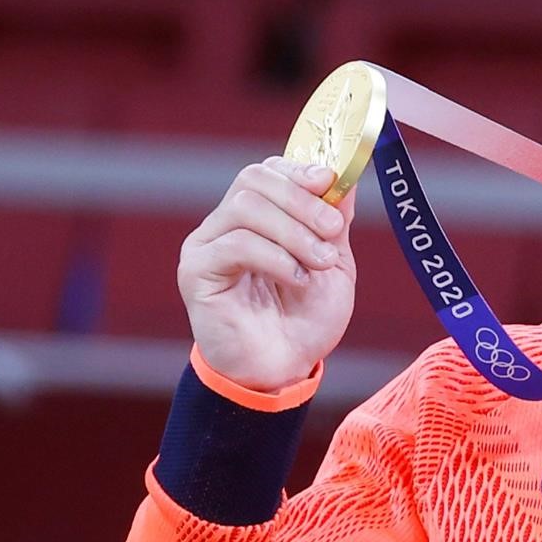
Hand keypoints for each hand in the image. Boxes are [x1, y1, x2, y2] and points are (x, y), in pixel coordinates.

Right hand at [178, 157, 356, 390]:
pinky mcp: (196, 272)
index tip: (330, 182)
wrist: (285, 370)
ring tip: (319, 262)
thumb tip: (345, 176)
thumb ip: (335, 220)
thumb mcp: (333, 263)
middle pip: (253, 180)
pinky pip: (235, 244)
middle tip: (334, 230)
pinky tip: (296, 280)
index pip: (268, 171)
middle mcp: (226, 224)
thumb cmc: (306, 319)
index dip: (299, 170)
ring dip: (294, 232)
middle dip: (302, 200)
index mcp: (258, 217)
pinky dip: (275, 257)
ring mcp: (207, 246)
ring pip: (246, 208)